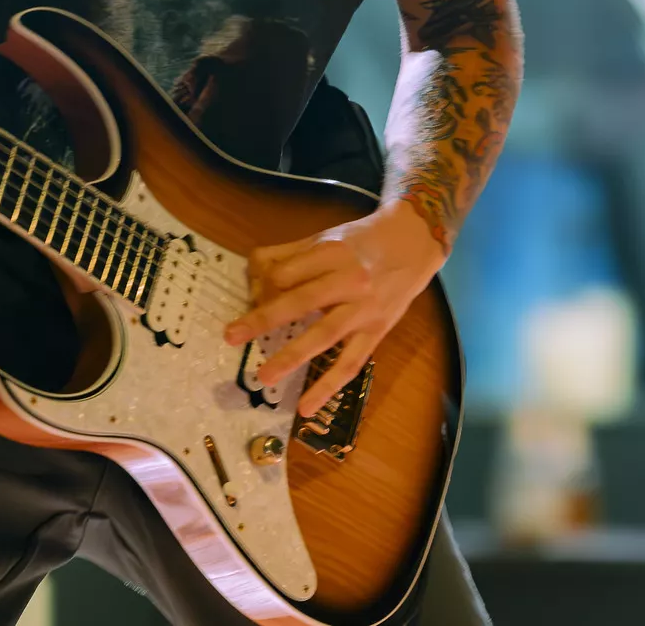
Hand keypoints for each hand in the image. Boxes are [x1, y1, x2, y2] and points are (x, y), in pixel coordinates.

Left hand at [224, 199, 448, 417]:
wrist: (413, 243)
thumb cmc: (362, 241)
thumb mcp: (325, 237)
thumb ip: (289, 254)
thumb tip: (253, 275)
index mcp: (331, 252)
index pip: (286, 272)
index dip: (262, 286)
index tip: (251, 297)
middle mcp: (349, 280)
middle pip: (301, 301)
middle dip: (263, 319)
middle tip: (231, 336)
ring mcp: (365, 309)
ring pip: (324, 334)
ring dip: (291, 357)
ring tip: (264, 376)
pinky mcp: (377, 332)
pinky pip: (351, 363)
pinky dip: (328, 387)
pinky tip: (306, 408)